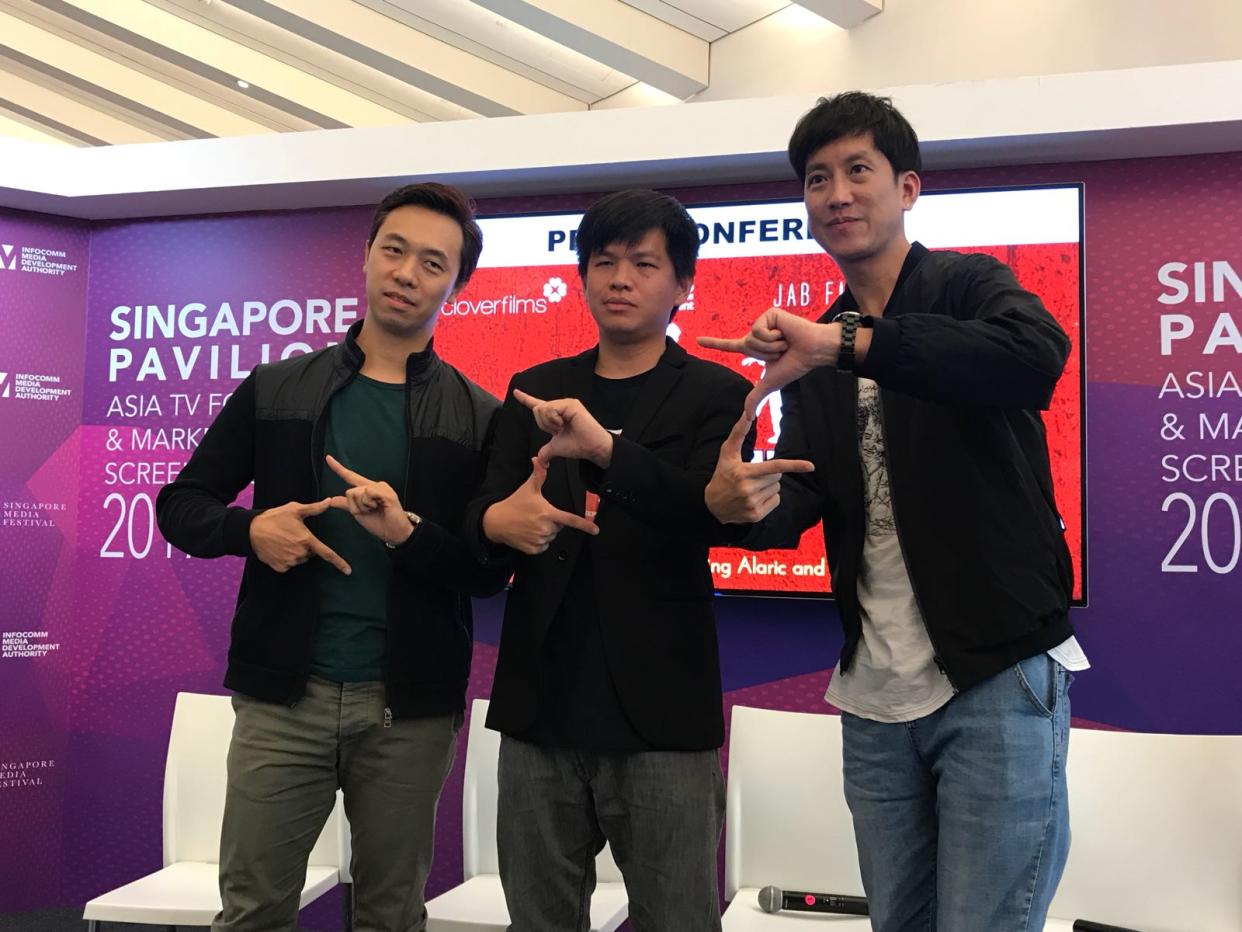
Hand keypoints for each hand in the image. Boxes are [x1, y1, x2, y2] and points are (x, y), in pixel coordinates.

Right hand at [249, 499, 350, 573]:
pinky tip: (278, 548)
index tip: (348, 571)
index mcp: (307, 540)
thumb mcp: (295, 510)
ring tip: (283, 540)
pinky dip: (285, 558)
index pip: (327, 553)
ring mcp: (290, 562)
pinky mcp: (280, 567)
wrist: (251, 530)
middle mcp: (300, 553)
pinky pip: (288, 564)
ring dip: (296, 551)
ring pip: (300, 559)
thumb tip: (330, 501)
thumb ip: (314, 508)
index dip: (339, 562)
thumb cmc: (274, 517)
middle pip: (310, 553)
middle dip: (306, 546)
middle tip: (293, 535)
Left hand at [324, 455, 414, 545]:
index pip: (351, 477)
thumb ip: (346, 505)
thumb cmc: (379, 523)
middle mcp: (374, 485)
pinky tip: (380, 507)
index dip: (338, 468)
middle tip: (370, 512)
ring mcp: (381, 488)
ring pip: (357, 493)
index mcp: (368, 489)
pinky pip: (367, 493)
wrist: (394, 533)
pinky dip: (369, 504)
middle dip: (355, 507)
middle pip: (350, 491)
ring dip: (363, 507)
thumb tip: (331, 500)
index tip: (328, 458)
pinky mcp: (385, 492)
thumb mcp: (358, 513)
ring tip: (376, 510)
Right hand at [482, 457, 598, 554]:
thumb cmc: (514, 504)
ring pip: (551, 536)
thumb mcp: (528, 488)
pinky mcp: (533, 549)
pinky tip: (529, 533)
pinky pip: (544, 546)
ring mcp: (539, 539)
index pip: (570, 519)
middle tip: (538, 515)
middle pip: (559, 527)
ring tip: (532, 523)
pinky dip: (539, 541)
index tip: (595, 530)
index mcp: (547, 513)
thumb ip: (538, 475)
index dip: (584, 525)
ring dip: (545, 531)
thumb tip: (539, 459)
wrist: (496, 521)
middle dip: (552, 521)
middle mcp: (545, 528)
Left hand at [514, 389, 613, 467]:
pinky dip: (555, 420)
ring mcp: (565, 403)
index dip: (525, 398)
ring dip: (550, 423)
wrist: (592, 448)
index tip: (515, 392)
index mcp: (555, 414)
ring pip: (542, 409)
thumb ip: (545, 452)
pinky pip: (551, 409)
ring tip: (564, 427)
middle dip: (544, 425)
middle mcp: (560, 406)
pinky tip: (566, 423)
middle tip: (560, 431)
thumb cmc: (578, 446)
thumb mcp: (555, 448)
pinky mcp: (571, 404)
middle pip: (537, 410)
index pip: (537, 405)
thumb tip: (540, 461)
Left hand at [699, 309, 837, 414]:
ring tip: (785, 342)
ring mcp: (763, 322)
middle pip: (745, 345)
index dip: (714, 343)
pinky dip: (773, 337)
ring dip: (770, 346)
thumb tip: (748, 417)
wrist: (812, 352)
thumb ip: (756, 397)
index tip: (697, 340)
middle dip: (765, 354)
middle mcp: (756, 334)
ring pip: (752, 338)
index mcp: (755, 348)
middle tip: (782, 350)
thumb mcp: (770, 383)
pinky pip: (759, 329)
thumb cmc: (795, 365)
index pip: (730, 346)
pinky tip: (785, 333)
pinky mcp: (770, 314)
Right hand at [704, 412, 814, 523]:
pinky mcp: (756, 515)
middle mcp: (749, 489)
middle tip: (753, 476)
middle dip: (769, 474)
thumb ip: (738, 433)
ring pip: (777, 489)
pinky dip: (769, 498)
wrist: (712, 504)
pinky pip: (776, 501)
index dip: (794, 465)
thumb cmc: (722, 474)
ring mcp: (752, 504)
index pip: (774, 467)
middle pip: (777, 477)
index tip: (810, 466)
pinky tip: (754, 498)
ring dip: (769, 486)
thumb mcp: (727, 453)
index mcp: (744, 473)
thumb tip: (746, 414)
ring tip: (752, 488)